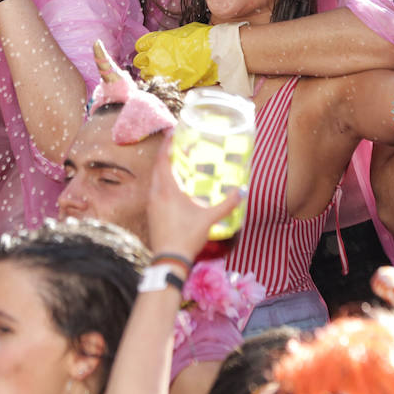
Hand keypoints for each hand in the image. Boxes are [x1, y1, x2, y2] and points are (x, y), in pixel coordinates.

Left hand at [134, 23, 218, 88]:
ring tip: (159, 73)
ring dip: (150, 73)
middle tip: (153, 62)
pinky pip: (157, 84)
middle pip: (139, 61)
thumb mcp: (183, 31)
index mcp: (158, 40)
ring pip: (144, 74)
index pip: (141, 45)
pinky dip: (160, 82)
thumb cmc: (203, 38)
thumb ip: (170, 37)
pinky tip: (166, 80)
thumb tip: (170, 40)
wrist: (214, 52)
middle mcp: (155, 55)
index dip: (145, 48)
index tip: (148, 50)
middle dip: (144, 61)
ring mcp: (161, 70)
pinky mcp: (169, 82)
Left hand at [148, 135, 244, 262]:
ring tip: (175, 163)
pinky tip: (172, 188)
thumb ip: (226, 204)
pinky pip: (154, 191)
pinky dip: (162, 183)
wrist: (169, 260)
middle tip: (176, 145)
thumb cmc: (187, 236)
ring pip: (154, 180)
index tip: (172, 133)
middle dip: (165, 155)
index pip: (163, 160)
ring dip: (162, 169)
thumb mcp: (209, 219)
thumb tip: (242, 191)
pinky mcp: (151, 214)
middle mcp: (155, 194)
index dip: (166, 145)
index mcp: (167, 190)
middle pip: (157, 167)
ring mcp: (151, 204)